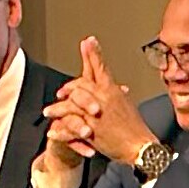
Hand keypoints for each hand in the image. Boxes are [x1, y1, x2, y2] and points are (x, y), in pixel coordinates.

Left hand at [37, 37, 125, 178]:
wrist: (139, 146)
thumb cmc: (135, 127)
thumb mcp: (126, 104)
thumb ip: (115, 93)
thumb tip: (113, 87)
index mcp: (112, 91)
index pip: (100, 67)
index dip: (92, 53)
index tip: (87, 41)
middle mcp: (103, 100)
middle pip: (79, 86)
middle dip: (68, 88)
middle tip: (60, 92)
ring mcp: (96, 116)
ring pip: (70, 106)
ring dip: (57, 108)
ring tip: (49, 111)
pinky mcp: (91, 132)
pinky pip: (69, 128)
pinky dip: (60, 130)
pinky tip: (53, 130)